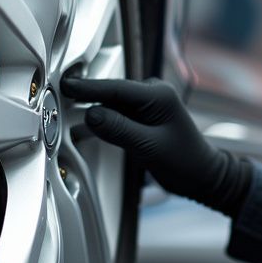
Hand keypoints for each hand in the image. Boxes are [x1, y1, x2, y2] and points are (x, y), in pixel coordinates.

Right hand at [59, 75, 251, 214]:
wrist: (203, 176)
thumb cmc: (186, 162)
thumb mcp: (149, 147)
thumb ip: (119, 130)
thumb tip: (91, 115)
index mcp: (158, 95)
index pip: (115, 88)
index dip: (88, 87)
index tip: (66, 86)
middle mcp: (153, 96)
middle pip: (110, 93)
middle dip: (86, 96)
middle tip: (58, 96)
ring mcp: (147, 107)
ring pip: (112, 104)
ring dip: (92, 109)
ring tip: (66, 112)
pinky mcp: (142, 119)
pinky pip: (117, 115)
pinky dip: (101, 121)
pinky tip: (86, 127)